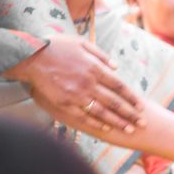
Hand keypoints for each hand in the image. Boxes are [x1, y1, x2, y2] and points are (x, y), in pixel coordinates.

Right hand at [9, 35, 142, 134]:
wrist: (31, 57)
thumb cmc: (57, 46)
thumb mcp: (81, 43)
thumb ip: (101, 55)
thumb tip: (116, 67)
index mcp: (94, 67)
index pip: (119, 86)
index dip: (131, 97)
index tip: (141, 106)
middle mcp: (88, 83)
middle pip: (114, 101)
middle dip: (130, 114)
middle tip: (142, 124)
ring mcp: (76, 94)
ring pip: (102, 112)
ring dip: (117, 122)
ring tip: (129, 130)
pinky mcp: (64, 103)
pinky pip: (83, 116)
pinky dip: (95, 123)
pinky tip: (105, 128)